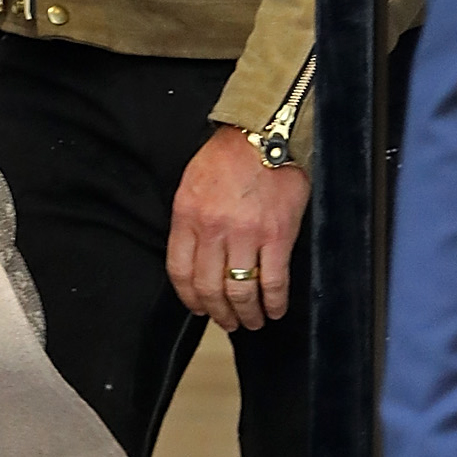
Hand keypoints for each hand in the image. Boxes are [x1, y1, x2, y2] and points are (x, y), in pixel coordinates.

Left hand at [166, 123, 309, 331]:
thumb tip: (195, 257)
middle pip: (209, 288)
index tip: (198, 308)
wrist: (265, 134)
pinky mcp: (276, 237)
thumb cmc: (228, 156)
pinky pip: (273, 282)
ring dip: (246, 314)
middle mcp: (213, 229)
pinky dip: (274, 303)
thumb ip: (190, 220)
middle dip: (218, 313)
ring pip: (240, 292)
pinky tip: (274, 310)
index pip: (180, 271)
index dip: (189, 298)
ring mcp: (246, 235)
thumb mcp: (192, 184)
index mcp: (187, 215)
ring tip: (251, 321)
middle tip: (227, 322)